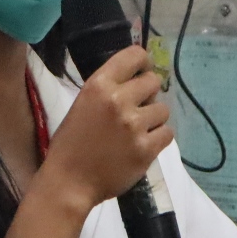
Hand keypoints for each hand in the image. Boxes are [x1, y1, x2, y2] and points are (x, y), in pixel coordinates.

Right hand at [40, 47, 173, 211]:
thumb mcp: (82, 104)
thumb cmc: (71, 143)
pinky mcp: (146, 148)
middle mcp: (118, 100)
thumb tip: (137, 81)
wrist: (69, 182)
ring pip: (163, 109)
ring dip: (154, 119)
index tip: (141, 74)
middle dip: (149, 94)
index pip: (135, 55)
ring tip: (138, 131)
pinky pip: (167, 133)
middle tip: (139, 108)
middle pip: (154, 81)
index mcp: (98, 85)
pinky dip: (158, 138)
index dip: (143, 63)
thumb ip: (108, 90)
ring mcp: (134, 125)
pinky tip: (143, 144)